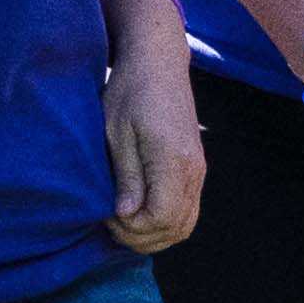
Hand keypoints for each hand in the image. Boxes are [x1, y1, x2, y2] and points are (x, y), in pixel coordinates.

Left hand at [101, 45, 204, 255]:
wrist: (158, 65)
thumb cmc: (130, 93)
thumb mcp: (116, 133)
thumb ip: (126, 176)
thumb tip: (126, 214)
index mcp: (174, 161)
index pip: (160, 218)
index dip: (130, 228)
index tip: (104, 214)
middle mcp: (194, 171)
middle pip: (176, 227)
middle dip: (141, 237)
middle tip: (109, 223)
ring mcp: (199, 171)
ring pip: (185, 224)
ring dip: (154, 234)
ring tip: (122, 222)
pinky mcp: (196, 169)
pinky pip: (187, 211)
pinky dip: (165, 223)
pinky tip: (139, 213)